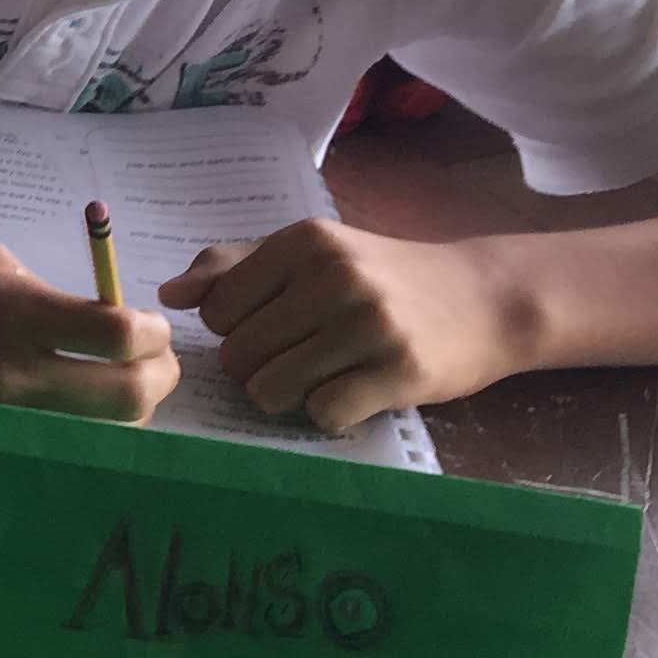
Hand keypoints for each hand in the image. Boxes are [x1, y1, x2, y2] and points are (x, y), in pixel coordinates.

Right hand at [0, 238, 178, 454]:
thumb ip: (45, 293)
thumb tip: (98, 324)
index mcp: (12, 311)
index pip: (120, 335)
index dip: (155, 334)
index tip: (154, 329)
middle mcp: (7, 374)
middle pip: (126, 399)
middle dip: (158, 380)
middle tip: (156, 367)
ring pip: (94, 440)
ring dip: (120, 417)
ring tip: (114, 395)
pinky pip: (42, 456)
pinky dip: (68, 441)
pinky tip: (67, 422)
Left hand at [162, 219, 523, 430]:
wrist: (487, 297)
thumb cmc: (385, 276)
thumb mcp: (314, 252)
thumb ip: (236, 266)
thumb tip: (170, 294)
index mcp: (304, 243)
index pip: (217, 309)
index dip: (236, 330)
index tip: (273, 327)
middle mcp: (334, 278)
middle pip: (238, 355)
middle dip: (257, 369)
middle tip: (300, 358)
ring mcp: (368, 325)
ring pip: (270, 390)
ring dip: (287, 396)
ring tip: (322, 376)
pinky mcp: (399, 372)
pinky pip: (322, 414)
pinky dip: (329, 414)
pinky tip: (354, 393)